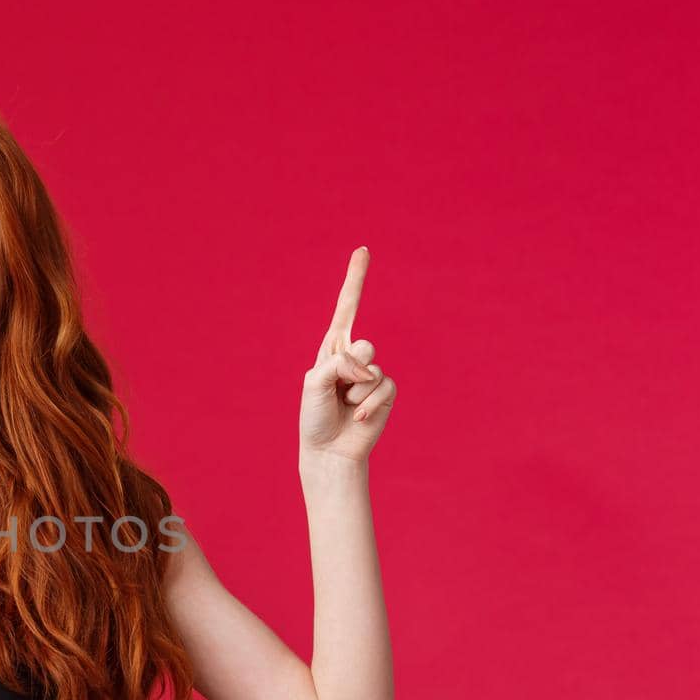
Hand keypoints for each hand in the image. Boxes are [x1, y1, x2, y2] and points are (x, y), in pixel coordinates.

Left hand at [298, 247, 395, 463]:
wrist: (329, 449)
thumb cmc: (315, 417)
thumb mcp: (314, 384)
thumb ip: (338, 364)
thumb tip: (369, 367)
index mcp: (332, 349)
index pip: (346, 308)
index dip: (355, 280)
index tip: (363, 250)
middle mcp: (353, 357)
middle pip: (363, 345)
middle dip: (350, 370)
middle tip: (337, 393)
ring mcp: (371, 374)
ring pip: (373, 368)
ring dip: (356, 393)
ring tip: (345, 406)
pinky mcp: (385, 392)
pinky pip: (384, 387)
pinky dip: (369, 405)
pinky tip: (357, 418)